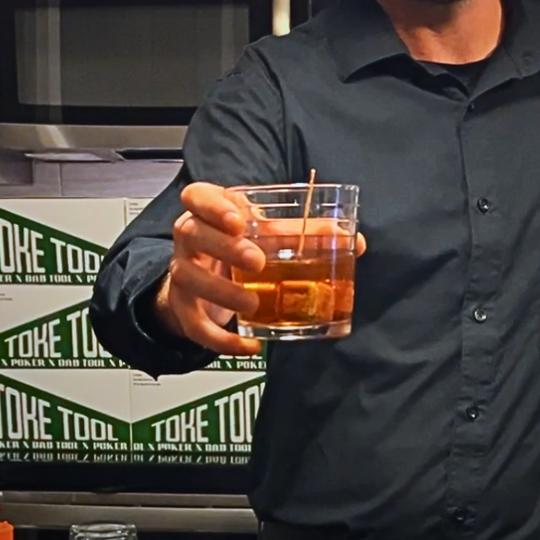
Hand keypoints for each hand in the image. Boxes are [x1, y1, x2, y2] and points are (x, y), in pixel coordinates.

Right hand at [154, 181, 365, 356]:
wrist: (205, 277)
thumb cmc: (241, 244)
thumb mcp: (268, 233)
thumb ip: (306, 234)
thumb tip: (356, 240)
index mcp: (210, 210)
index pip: (197, 195)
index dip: (213, 205)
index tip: (239, 221)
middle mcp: (190, 236)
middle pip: (191, 232)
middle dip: (224, 247)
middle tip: (256, 262)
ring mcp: (182, 270)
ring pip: (188, 276)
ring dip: (221, 292)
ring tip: (253, 304)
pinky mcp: (183, 306)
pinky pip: (193, 324)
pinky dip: (220, 339)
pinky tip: (249, 344)